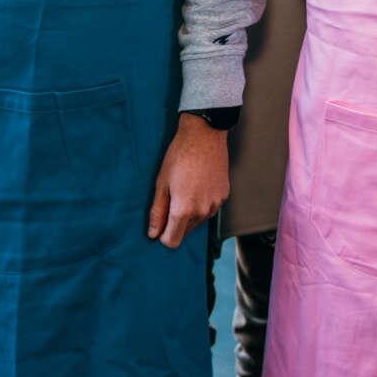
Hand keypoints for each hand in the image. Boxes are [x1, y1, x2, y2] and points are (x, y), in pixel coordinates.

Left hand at [147, 114, 229, 247]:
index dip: (163, 235)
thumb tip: (153, 233)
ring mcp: (215, 205)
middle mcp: (202, 212)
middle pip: (185, 232)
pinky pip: (209, 209)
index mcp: (183, 210)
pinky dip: (202, 203)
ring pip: (198, 221)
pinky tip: (198, 185)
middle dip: (175, 223)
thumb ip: (157, 211)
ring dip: (190, 213)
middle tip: (171, 199)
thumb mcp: (161, 183)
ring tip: (185, 188)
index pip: (172, 241)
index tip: (160, 223)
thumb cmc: (179, 155)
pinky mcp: (223, 196)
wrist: (204, 135)